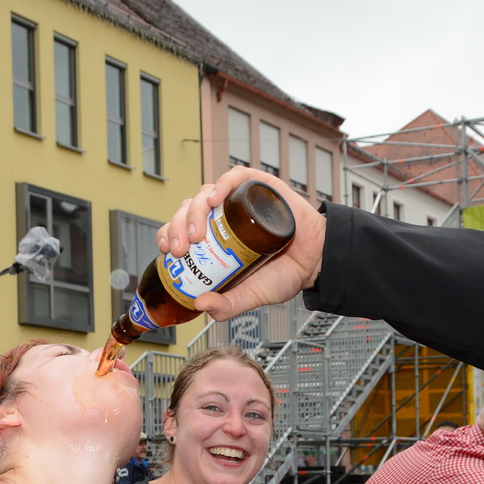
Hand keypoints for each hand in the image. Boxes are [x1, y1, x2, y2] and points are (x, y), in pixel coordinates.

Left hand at [157, 168, 328, 322]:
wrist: (316, 262)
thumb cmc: (285, 274)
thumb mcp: (250, 296)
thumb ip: (227, 305)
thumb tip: (200, 306)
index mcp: (216, 237)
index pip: (182, 228)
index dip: (169, 233)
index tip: (167, 250)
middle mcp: (224, 216)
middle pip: (190, 210)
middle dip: (177, 226)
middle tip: (180, 249)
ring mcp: (240, 200)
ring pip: (207, 193)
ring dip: (194, 210)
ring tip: (196, 233)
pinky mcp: (260, 187)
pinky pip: (236, 177)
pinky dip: (222, 183)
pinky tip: (215, 197)